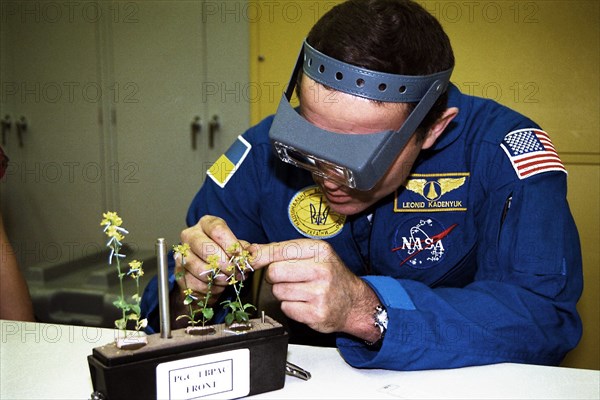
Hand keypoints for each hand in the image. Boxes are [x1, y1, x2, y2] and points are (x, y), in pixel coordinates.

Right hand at [175, 215, 249, 310]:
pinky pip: (195, 283)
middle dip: (225, 264)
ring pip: (200, 268)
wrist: (206, 273)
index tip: (241, 257)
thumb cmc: (224, 256)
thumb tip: (253, 254)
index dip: (231, 245)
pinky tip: (217, 286)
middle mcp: (190, 235)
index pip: (218, 230)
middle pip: (207, 248)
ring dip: (218, 278)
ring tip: (228, 280)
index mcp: (206, 224)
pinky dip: (209, 288)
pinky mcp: (178, 273)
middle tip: (236, 272)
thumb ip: (246, 250)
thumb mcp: (237, 249)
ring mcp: (181, 254)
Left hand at [252, 239, 381, 342]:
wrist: (354, 303)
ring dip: (283, 293)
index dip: (261, 256)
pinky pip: (286, 308)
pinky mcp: (316, 313)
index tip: (253, 259)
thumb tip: (251, 250)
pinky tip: (304, 303)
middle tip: (287, 278)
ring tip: (300, 291)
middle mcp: (322, 270)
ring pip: (278, 291)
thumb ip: (282, 251)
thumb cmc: (330, 276)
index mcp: (320, 250)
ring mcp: (320, 293)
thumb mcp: (314, 255)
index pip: (280, 250)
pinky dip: (291, 307)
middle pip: (274, 272)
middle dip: (275, 277)